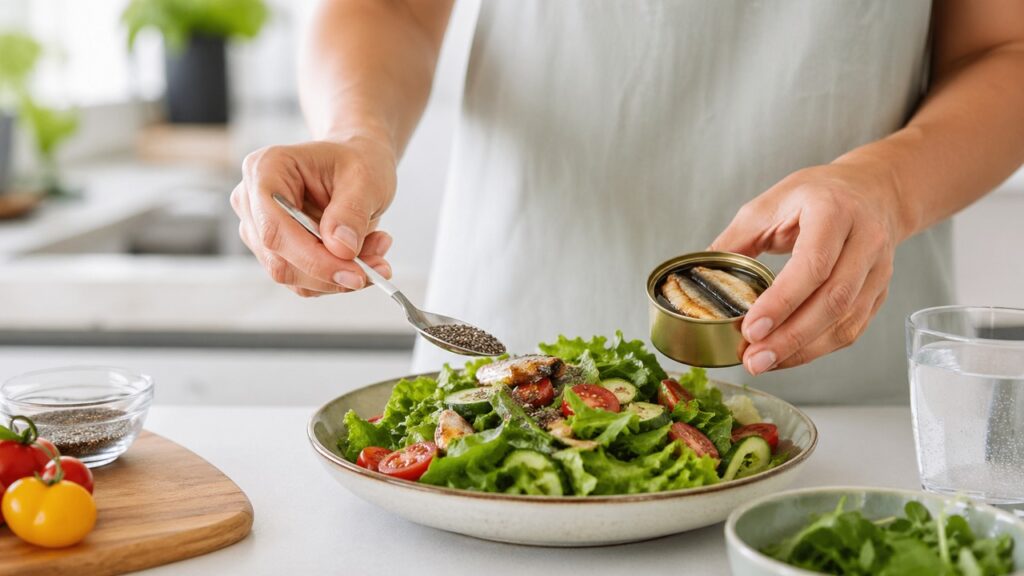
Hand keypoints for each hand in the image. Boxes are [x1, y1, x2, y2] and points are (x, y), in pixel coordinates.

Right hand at [231, 137, 395, 296]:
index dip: (313, 258)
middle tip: (380, 266)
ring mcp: (260, 229)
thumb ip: (352, 211)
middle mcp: (252, 201)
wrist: (357, 164)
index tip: (356, 274)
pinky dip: (338, 276)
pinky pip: (304, 280)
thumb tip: (341, 249)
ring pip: (293, 276)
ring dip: (340, 274)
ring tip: (378, 247)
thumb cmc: (357, 161)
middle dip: (332, 271)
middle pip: (280, 260)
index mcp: (265, 170)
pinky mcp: (276, 252)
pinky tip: (365, 253)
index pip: (274, 229)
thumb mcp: (365, 178)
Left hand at [710, 162, 904, 374]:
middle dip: (790, 337)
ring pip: (845, 321)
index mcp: (834, 211)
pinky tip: (788, 355)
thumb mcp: (769, 203)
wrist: (871, 191)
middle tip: (753, 359)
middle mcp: (865, 240)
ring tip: (763, 362)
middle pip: (833, 300)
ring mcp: (878, 269)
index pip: (813, 264)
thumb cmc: (816, 195)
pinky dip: (818, 348)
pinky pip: (852, 328)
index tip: (750, 329)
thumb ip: (735, 240)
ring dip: (802, 349)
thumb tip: (701, 277)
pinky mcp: (879, 291)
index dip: (782, 301)